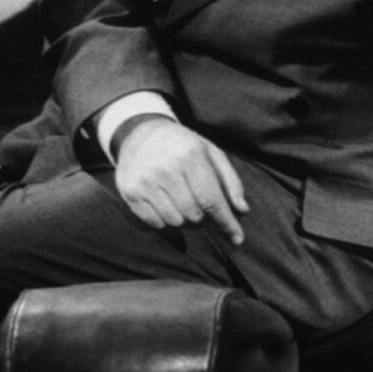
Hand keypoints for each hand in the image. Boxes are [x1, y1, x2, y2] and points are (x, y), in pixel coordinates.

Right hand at [114, 120, 249, 245]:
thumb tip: (242, 210)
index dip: (227, 222)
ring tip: (180, 199)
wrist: (140, 133)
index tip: (238, 239)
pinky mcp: (130, 192)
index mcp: (190, 155)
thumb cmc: (183, 146)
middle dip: (202, 215)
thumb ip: (230, 181)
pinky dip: (164, 219)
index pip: (212, 200)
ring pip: (176, 222)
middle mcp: (165, 169)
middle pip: (194, 215)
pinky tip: (164, 202)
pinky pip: (156, 224)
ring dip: (183, 218)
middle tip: (198, 201)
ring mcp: (145, 181)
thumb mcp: (211, 153)